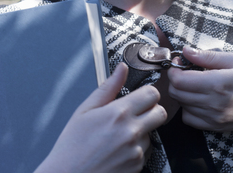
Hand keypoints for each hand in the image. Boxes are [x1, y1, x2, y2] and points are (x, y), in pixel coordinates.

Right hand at [35, 62, 166, 172]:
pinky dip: (137, 150)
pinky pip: (146, 152)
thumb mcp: (85, 110)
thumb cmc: (72, 146)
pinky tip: (119, 150)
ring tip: (120, 136)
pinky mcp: (137, 167)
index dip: (146, 93)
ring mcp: (136, 151)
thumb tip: (121, 68)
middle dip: (151, 110)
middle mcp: (131, 132)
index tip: (139, 97)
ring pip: (153, 133)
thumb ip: (108, 87)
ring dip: (142, 132)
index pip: (152, 94)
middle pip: (160, 112)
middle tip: (136, 113)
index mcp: (119, 113)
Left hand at [168, 46, 232, 139]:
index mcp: (217, 84)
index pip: (179, 81)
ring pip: (181, 106)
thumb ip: (208, 56)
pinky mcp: (215, 127)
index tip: (179, 61)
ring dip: (181, 92)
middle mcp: (213, 104)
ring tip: (193, 82)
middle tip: (184, 69)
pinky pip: (189, 119)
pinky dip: (188, 107)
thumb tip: (186, 50)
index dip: (173, 69)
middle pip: (176, 93)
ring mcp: (214, 118)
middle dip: (174, 79)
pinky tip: (198, 97)